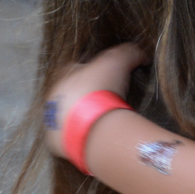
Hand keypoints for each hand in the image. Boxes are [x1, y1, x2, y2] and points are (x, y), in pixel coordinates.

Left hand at [45, 43, 147, 157]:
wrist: (92, 126)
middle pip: (72, 91)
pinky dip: (83, 132)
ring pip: (70, 113)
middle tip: (109, 98)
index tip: (110, 76)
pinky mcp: (56, 140)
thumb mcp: (117, 61)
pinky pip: (71, 134)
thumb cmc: (99, 89)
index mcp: (62, 76)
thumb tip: (142, 55)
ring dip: (84, 114)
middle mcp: (53, 96)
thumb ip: (128, 53)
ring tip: (105, 117)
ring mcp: (52, 120)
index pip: (76, 67)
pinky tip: (98, 132)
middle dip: (88, 92)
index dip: (94, 69)